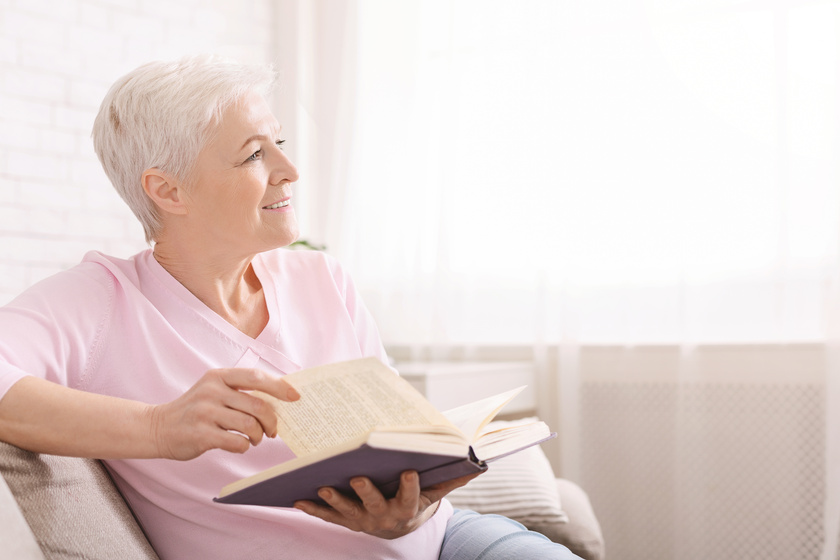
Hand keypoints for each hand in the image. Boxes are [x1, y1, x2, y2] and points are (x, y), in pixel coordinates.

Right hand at [148, 368, 298, 460]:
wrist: (158, 427)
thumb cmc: (195, 410)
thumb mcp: (214, 390)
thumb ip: (240, 391)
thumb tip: (279, 400)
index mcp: (218, 376)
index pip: (256, 377)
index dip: (279, 386)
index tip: (295, 396)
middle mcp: (212, 391)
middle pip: (258, 404)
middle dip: (272, 420)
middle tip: (272, 430)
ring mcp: (205, 412)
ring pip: (250, 424)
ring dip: (258, 435)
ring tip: (254, 438)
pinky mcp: (200, 434)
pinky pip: (236, 441)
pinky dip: (244, 446)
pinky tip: (239, 445)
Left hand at [294, 470, 481, 538]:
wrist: (398, 528)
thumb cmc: (417, 501)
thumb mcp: (435, 493)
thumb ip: (452, 478)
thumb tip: (478, 464)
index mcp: (408, 507)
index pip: (412, 497)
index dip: (411, 486)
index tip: (410, 471)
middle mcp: (384, 516)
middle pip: (375, 504)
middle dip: (366, 492)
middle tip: (357, 477)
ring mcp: (362, 520)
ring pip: (347, 511)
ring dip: (334, 500)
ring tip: (323, 486)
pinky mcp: (345, 521)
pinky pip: (328, 517)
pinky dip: (313, 509)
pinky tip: (298, 498)